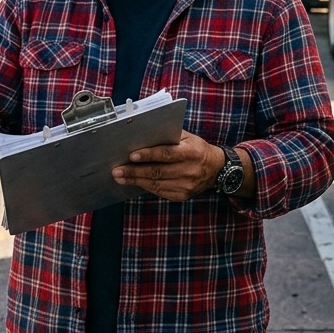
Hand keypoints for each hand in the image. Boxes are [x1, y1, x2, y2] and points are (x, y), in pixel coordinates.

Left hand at [111, 131, 225, 200]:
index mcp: (191, 152)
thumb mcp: (187, 137)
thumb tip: (142, 136)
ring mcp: (186, 185)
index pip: (166, 154)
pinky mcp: (183, 196)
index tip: (132, 156)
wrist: (216, 169)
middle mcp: (190, 170)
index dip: (148, 155)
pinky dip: (145, 187)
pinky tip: (134, 182)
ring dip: (136, 181)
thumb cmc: (196, 149)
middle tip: (117, 170)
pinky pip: (160, 192)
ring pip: (156, 184)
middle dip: (134, 171)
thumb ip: (168, 136)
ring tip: (120, 177)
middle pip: (158, 172)